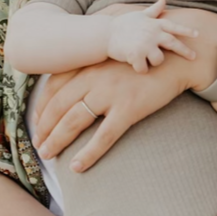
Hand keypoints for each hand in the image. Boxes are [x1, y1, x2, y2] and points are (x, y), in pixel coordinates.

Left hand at [34, 15, 216, 170]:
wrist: (180, 57)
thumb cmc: (149, 54)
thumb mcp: (118, 49)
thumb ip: (98, 57)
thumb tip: (82, 66)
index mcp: (92, 63)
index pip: (56, 84)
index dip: (43, 105)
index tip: (37, 121)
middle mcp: (96, 77)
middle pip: (59, 105)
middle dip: (44, 127)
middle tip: (38, 144)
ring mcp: (111, 93)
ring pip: (74, 120)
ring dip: (57, 140)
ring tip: (47, 155)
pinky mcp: (129, 108)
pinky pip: (104, 136)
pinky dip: (88, 153)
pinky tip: (77, 166)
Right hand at [105, 0, 200, 69]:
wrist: (106, 34)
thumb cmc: (123, 24)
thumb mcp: (140, 15)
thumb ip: (154, 11)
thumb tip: (163, 1)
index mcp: (154, 24)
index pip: (174, 27)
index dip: (186, 31)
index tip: (197, 34)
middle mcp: (152, 33)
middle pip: (173, 43)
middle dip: (185, 51)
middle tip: (193, 57)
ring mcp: (144, 44)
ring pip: (159, 60)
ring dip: (154, 62)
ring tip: (146, 59)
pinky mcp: (136, 55)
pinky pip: (144, 68)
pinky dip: (141, 69)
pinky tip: (136, 66)